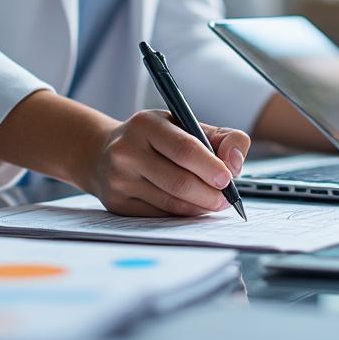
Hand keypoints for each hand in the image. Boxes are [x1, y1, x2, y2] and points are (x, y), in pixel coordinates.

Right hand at [82, 110, 250, 217]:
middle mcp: (126, 150)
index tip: (228, 178)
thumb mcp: (186, 125)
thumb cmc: (155, 139)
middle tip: (227, 199)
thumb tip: (235, 162)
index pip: (184, 148)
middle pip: (179, 181)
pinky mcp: (117, 203)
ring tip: (213, 203)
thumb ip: (221, 138)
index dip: (210, 167)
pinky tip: (190, 207)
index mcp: (146, 124)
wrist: (103, 152)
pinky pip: (160, 216)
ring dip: (199, 207)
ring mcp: (119, 179)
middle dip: (210, 194)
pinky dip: (182, 215)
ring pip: (171, 203)